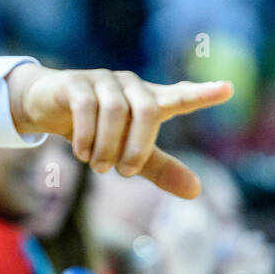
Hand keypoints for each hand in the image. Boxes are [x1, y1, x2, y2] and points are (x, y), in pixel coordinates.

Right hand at [6, 64, 232, 197]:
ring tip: (98, 167)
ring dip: (108, 145)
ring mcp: (103, 81)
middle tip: (125, 173)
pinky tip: (83, 153)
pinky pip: (87, 107)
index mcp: (149, 100)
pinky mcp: (76, 82)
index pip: (180, 96)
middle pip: (149, 111)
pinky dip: (87, 134)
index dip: (202, 94)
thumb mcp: (128, 152)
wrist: (46, 106)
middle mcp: (131, 86)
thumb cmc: (95, 128)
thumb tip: (196, 192)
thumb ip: (160, 168)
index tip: (228, 90)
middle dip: (138, 147)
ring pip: (116, 111)